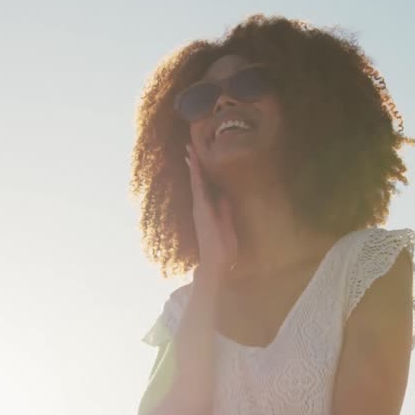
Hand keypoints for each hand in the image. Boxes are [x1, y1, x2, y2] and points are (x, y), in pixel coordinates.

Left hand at [186, 144, 237, 280]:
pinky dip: (200, 184)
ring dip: (195, 173)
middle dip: (193, 165)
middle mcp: (199, 208)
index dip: (196, 166)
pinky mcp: (203, 218)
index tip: (191, 150)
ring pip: (196, 188)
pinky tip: (203, 182)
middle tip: (188, 148)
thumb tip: (222, 193)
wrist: (213, 266)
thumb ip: (224, 211)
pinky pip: (201, 195)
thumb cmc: (222, 249)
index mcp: (204, 208)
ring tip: (193, 159)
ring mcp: (200, 213)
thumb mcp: (226, 229)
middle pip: (195, 182)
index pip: (198, 183)